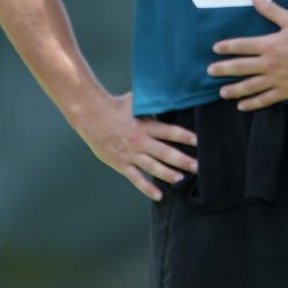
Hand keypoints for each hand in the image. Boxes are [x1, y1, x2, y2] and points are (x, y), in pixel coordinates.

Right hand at [76, 92, 197, 201]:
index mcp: (145, 125)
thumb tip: (170, 91)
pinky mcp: (121, 164)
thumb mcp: (136, 100)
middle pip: (164, 152)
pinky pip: (136, 178)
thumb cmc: (115, 106)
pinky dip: (147, 188)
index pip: (169, 131)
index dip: (184, 136)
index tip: (197, 141)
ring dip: (168, 174)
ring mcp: (130, 154)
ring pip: (152, 167)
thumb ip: (153, 100)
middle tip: (197, 167)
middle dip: (182, 160)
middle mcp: (139, 141)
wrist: (90, 115)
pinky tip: (158, 196)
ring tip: (181, 179)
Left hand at [207, 0, 287, 109]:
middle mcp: (269, 63)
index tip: (215, 49)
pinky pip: (265, 99)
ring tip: (222, 92)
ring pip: (249, 86)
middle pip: (239, 67)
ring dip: (234, 90)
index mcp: (268, 44)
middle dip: (223, 70)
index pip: (241, 46)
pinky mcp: (285, 91)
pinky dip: (252, 103)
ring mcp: (276, 79)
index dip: (226, 47)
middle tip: (210, 72)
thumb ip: (270, 10)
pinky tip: (242, 106)